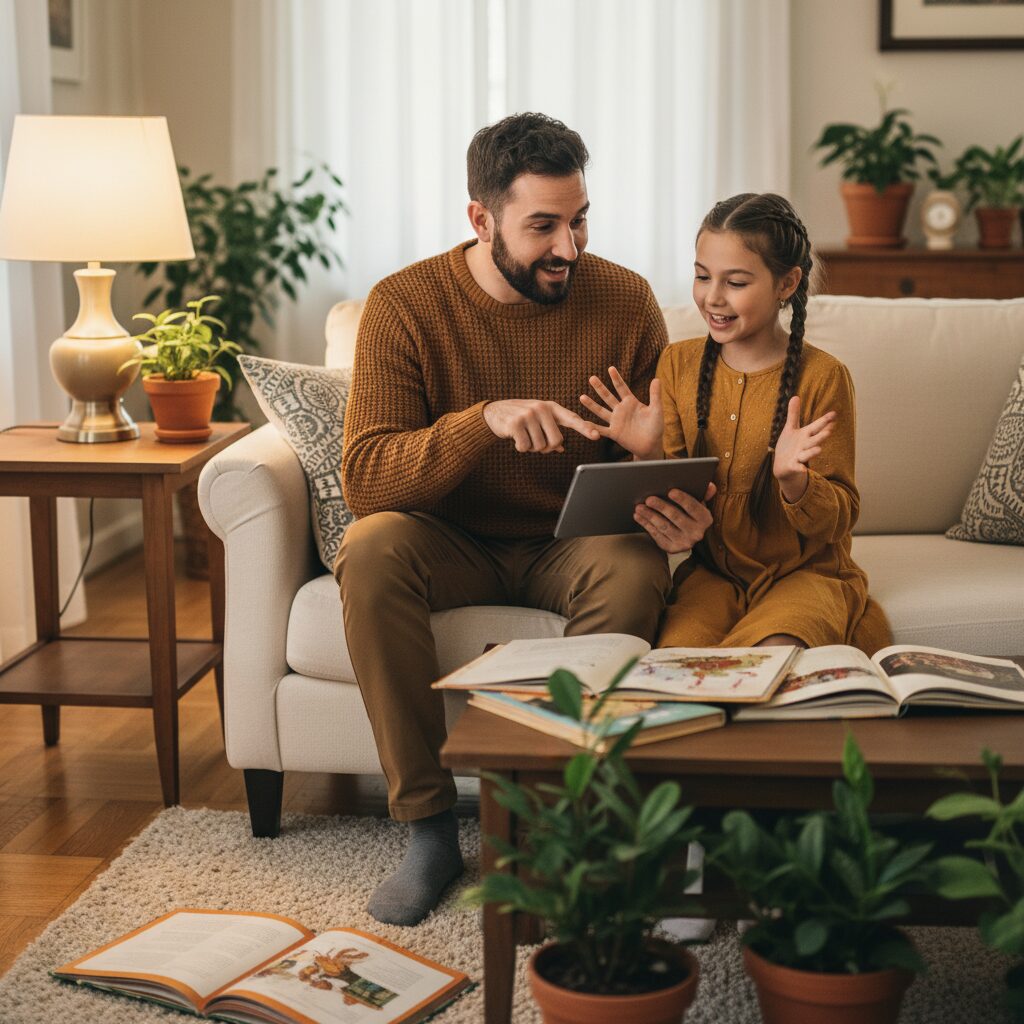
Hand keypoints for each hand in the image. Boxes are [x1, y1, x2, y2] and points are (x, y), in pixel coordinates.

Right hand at [483, 399, 599, 452]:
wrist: (495, 412)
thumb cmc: (521, 418)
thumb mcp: (538, 421)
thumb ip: (551, 430)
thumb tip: (561, 448)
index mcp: (551, 407)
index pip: (571, 418)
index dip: (584, 428)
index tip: (596, 436)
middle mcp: (541, 408)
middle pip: (556, 440)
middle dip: (546, 447)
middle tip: (535, 441)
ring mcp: (528, 414)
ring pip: (540, 446)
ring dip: (532, 448)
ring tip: (523, 436)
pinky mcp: (516, 423)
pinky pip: (526, 447)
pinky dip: (520, 448)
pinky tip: (515, 438)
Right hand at [579, 367, 663, 459]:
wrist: (651, 445)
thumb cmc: (656, 427)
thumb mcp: (657, 410)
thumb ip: (655, 395)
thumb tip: (657, 379)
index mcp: (631, 403)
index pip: (622, 388)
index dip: (616, 378)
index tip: (610, 368)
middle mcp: (621, 410)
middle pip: (608, 397)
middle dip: (600, 388)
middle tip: (592, 378)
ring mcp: (616, 421)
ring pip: (601, 411)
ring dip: (592, 404)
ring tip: (581, 397)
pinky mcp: (614, 433)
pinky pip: (601, 429)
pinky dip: (592, 428)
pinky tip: (584, 423)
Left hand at [634, 482, 715, 553]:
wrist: (686, 536)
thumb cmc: (690, 514)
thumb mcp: (698, 504)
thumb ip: (702, 493)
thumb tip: (710, 485)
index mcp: (705, 519)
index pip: (694, 507)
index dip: (683, 499)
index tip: (670, 491)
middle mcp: (697, 533)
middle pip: (676, 517)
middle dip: (661, 507)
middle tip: (649, 499)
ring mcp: (684, 542)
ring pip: (664, 527)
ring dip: (650, 516)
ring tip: (639, 507)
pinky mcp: (671, 548)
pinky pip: (656, 535)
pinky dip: (646, 525)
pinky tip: (639, 516)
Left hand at [773, 396, 835, 501]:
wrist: (783, 465)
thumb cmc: (789, 445)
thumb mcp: (790, 428)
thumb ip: (794, 414)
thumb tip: (795, 396)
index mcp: (805, 435)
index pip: (816, 426)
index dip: (824, 421)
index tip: (834, 414)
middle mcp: (805, 445)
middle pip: (814, 440)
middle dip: (821, 436)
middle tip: (829, 430)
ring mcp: (800, 456)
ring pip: (807, 454)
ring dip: (813, 452)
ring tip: (819, 450)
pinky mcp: (793, 466)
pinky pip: (797, 467)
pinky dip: (799, 468)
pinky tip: (801, 469)